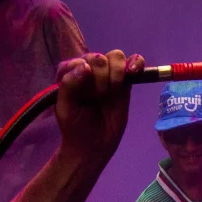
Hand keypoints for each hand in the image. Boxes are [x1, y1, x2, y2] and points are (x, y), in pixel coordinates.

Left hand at [54, 51, 143, 165]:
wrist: (94, 145)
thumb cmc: (75, 127)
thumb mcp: (65, 108)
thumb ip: (69, 84)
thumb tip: (86, 66)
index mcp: (71, 74)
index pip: (79, 61)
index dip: (84, 75)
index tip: (86, 94)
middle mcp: (89, 70)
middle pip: (99, 58)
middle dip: (101, 77)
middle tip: (99, 97)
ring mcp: (108, 75)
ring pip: (116, 57)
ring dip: (117, 72)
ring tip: (114, 90)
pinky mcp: (125, 82)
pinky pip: (134, 63)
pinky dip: (136, 63)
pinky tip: (134, 72)